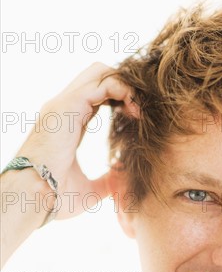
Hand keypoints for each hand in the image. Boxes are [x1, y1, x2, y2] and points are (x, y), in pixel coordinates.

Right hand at [16, 62, 137, 218]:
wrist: (32, 199)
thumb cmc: (54, 199)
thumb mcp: (90, 191)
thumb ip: (107, 182)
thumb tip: (122, 181)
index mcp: (68, 123)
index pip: (97, 95)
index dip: (120, 99)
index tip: (137, 119)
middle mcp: (64, 109)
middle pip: (98, 75)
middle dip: (124, 85)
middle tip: (139, 110)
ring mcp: (63, 105)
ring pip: (100, 72)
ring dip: (125, 85)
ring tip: (138, 110)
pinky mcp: (66, 107)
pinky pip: (102, 84)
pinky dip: (123, 90)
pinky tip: (134, 111)